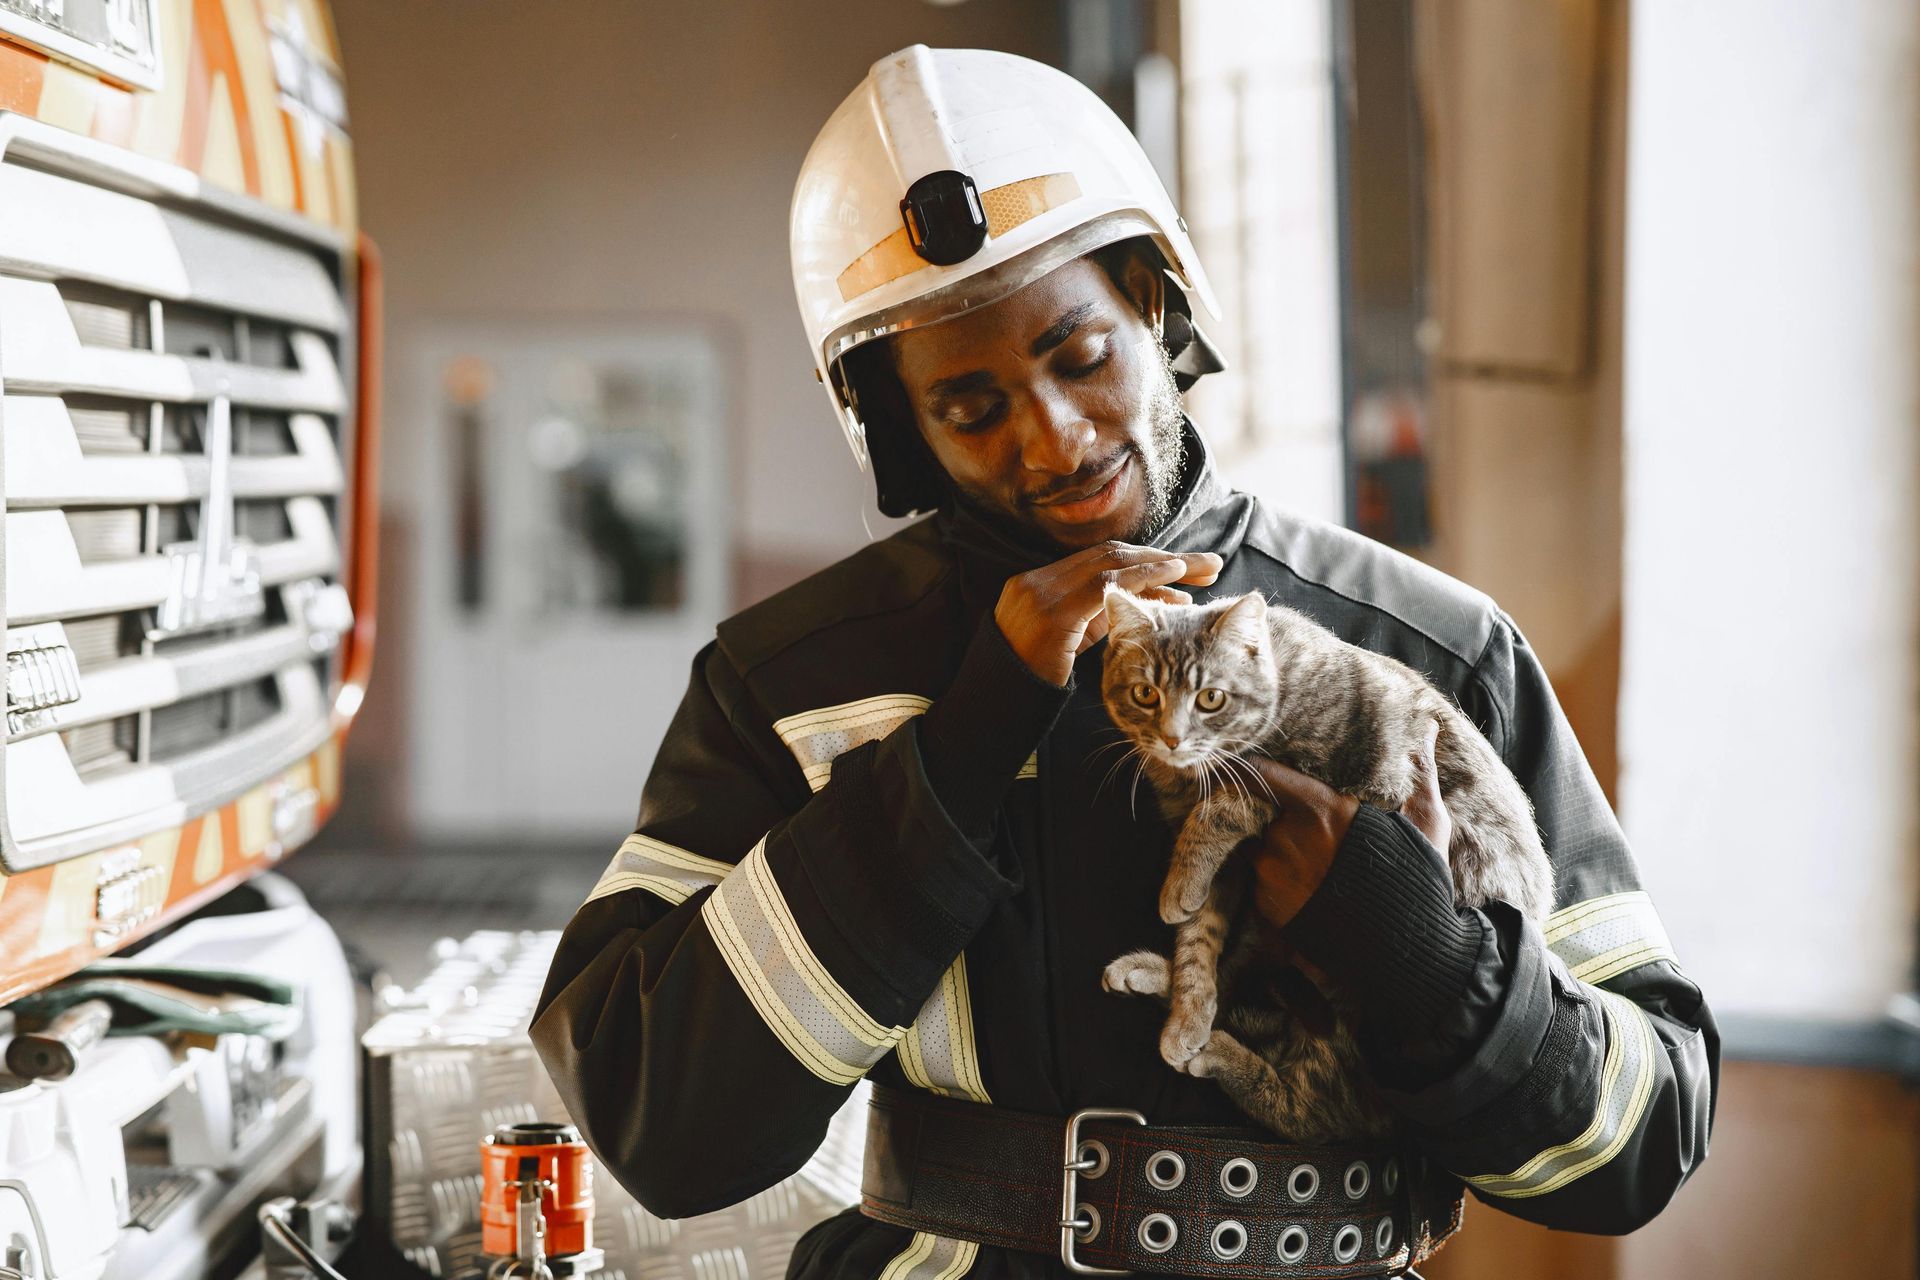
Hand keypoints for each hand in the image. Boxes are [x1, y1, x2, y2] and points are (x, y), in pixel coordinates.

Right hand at [993, 542, 1222, 686]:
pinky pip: (1105, 585)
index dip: (1146, 560)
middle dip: (1163, 558)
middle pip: (1112, 554)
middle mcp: (1039, 579)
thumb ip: (1103, 619)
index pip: (1102, 560)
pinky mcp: (1051, 612)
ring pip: (1112, 562)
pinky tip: (1173, 580)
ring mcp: (1042, 592)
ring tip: (1201, 572)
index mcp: (1040, 582)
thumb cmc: (1034, 677)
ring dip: (1162, 565)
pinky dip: (1142, 578)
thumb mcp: (1071, 641)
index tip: (1184, 568)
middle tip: (1208, 564)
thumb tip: (1153, 605)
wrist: (996, 702)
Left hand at [1245, 724, 1449, 927]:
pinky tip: (1311, 897)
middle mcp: (1286, 838)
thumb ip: (1418, 772)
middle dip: (1287, 824)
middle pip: (1269, 816)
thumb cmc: (1418, 881)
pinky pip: (1263, 885)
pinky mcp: (1266, 908)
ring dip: (1283, 857)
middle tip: (1316, 841)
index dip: (1251, 767)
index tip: (1241, 762)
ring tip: (1319, 875)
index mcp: (1319, 809)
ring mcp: (1271, 874)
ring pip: (1265, 852)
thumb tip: (1429, 724)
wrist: (1404, 954)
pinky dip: (1280, 887)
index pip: (1265, 774)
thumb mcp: (1425, 822)